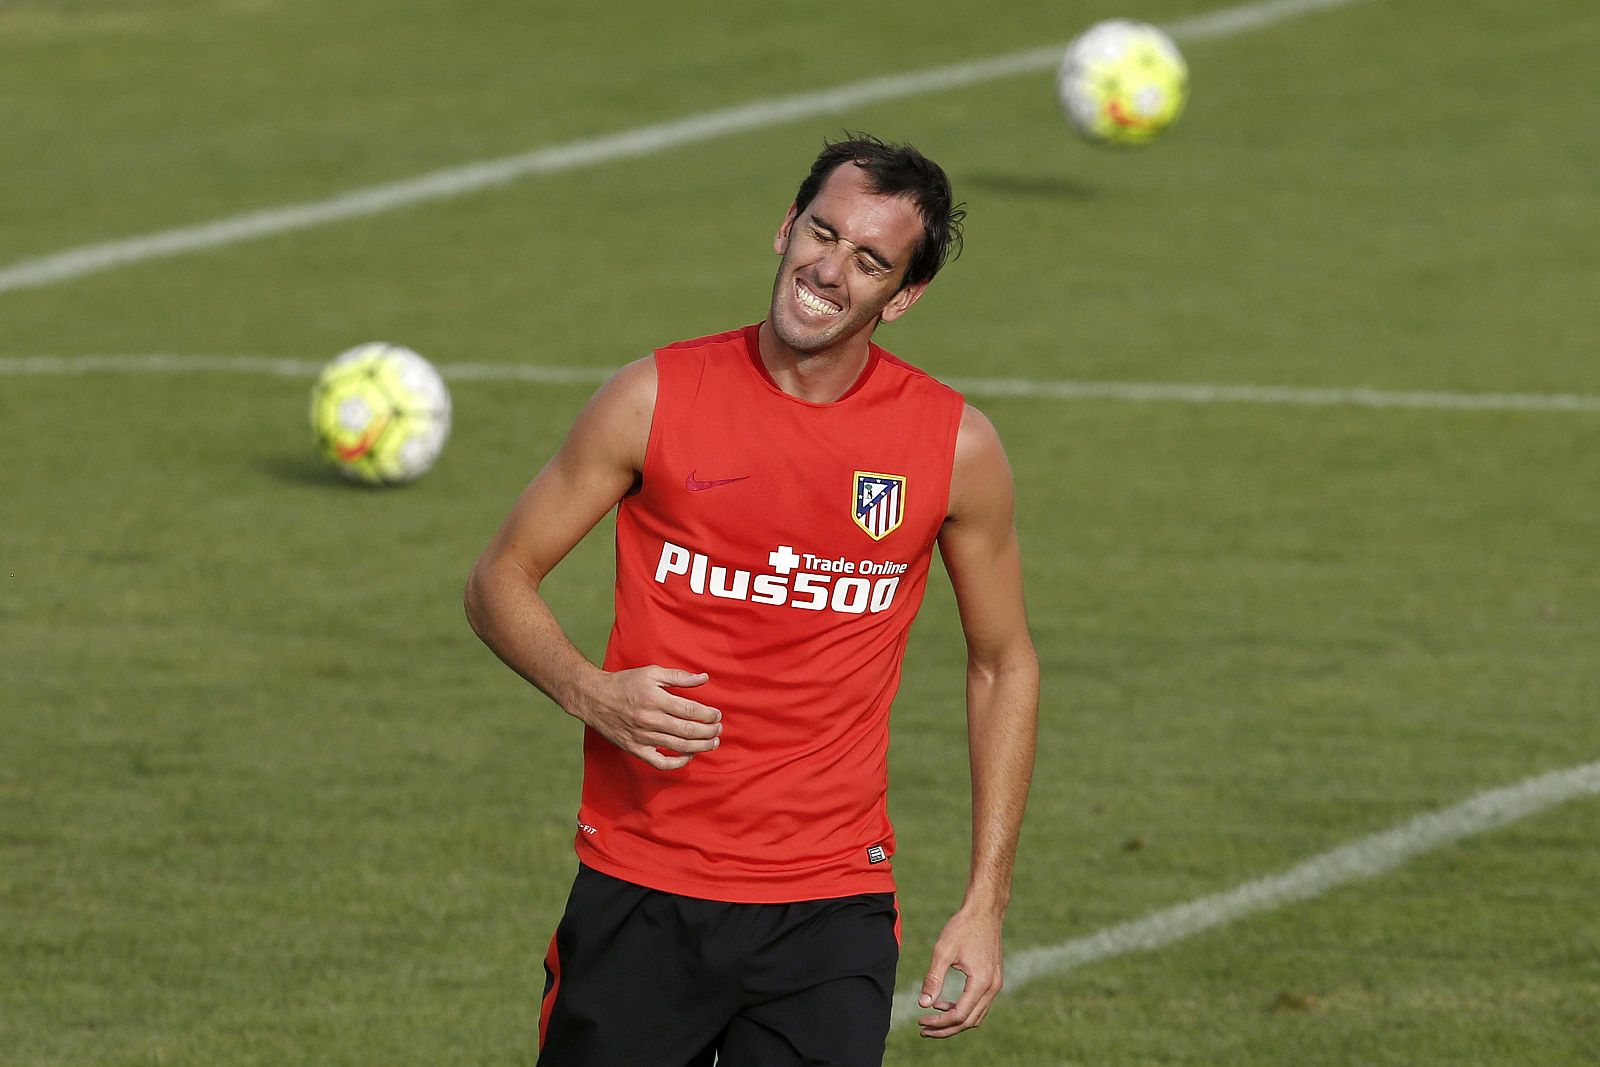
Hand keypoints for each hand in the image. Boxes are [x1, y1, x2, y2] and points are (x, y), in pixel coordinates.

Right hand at [574, 665, 721, 770]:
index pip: (690, 711)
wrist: (594, 698)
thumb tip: (704, 678)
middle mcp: (650, 719)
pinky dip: (677, 762)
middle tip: (719, 729)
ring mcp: (642, 737)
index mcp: (655, 699)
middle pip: (688, 730)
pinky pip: (660, 762)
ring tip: (713, 742)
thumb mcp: (651, 672)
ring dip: (700, 746)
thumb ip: (679, 676)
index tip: (717, 715)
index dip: (708, 715)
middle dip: (709, 732)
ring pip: (678, 746)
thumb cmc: (625, 683)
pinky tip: (688, 756)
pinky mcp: (635, 749)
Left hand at [916, 906, 1003, 1038]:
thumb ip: (933, 979)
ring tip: (931, 1019)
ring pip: (976, 1016)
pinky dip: (963, 1009)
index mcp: (981, 983)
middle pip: (969, 1021)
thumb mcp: (943, 951)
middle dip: (945, 1028)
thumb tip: (923, 1004)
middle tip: (923, 1029)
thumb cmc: (963, 927)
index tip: (921, 1021)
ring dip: (954, 1021)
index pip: (959, 1015)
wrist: (985, 910)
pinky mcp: (994, 979)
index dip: (939, 1023)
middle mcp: (993, 987)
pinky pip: (979, 1004)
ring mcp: (996, 984)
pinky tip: (943, 1003)